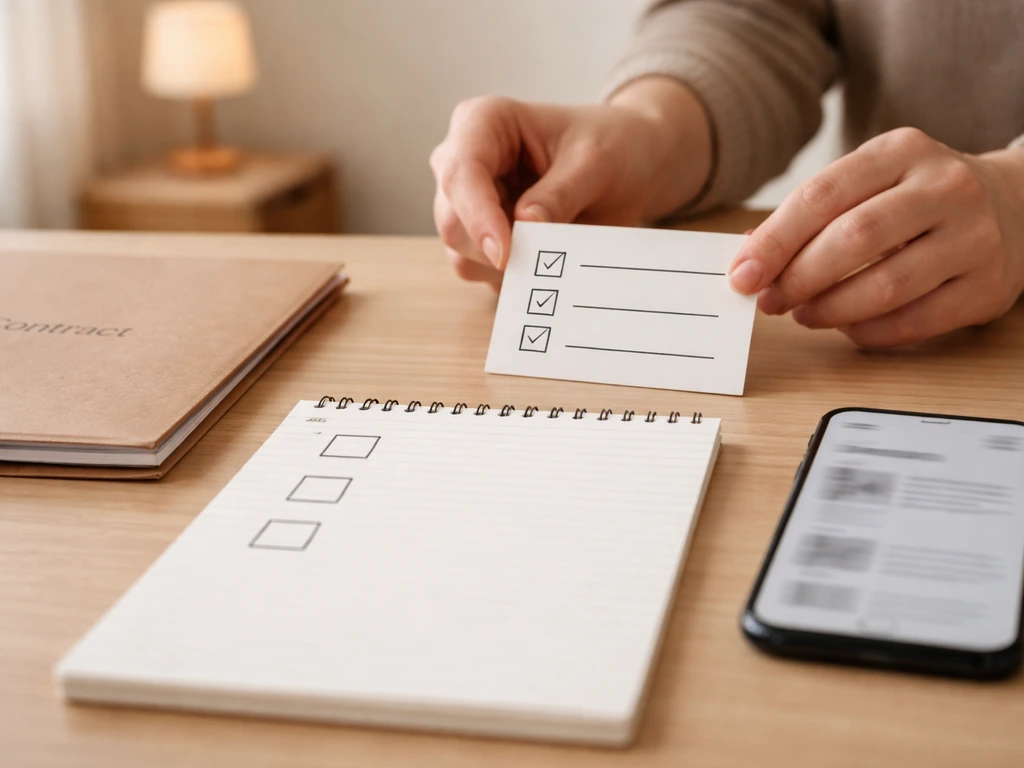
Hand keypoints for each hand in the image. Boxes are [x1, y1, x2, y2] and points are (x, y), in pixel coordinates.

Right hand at [430, 78, 711, 287]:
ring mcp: (467, 203)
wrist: (628, 165)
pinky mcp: (479, 237)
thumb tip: (525, 226)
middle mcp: (463, 162)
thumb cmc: (609, 146)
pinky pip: (479, 270)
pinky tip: (548, 258)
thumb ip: (560, 194)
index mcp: (483, 123)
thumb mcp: (596, 162)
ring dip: (507, 264)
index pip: (460, 173)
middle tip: (546, 258)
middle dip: (494, 248)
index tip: (506, 254)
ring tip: (557, 247)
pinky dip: (513, 276)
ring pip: (461, 251)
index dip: (477, 216)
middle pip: (453, 220)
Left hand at [728, 127, 1023, 346]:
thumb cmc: (918, 198)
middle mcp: (945, 187)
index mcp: (902, 151)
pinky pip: (915, 322)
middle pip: (854, 239)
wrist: (1014, 204)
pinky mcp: (987, 287)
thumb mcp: (870, 182)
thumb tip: (748, 257)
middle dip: (799, 278)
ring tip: (804, 314)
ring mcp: (974, 237)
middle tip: (771, 300)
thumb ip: (812, 214)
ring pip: (886, 285)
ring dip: (830, 309)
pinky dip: (868, 332)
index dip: (775, 240)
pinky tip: (846, 327)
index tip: (743, 274)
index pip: (823, 195)